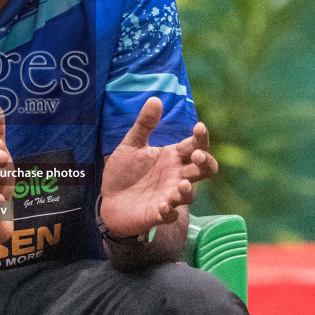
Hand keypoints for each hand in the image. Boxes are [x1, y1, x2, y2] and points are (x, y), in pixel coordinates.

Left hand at [99, 97, 215, 236]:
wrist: (108, 200)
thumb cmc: (123, 172)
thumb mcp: (130, 145)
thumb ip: (143, 125)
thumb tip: (155, 99)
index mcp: (172, 157)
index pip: (195, 145)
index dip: (201, 138)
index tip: (199, 127)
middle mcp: (176, 176)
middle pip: (204, 170)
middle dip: (206, 163)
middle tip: (198, 155)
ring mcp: (169, 196)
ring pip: (190, 194)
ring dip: (188, 190)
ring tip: (182, 184)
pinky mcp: (158, 214)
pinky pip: (170, 215)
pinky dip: (169, 211)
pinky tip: (162, 206)